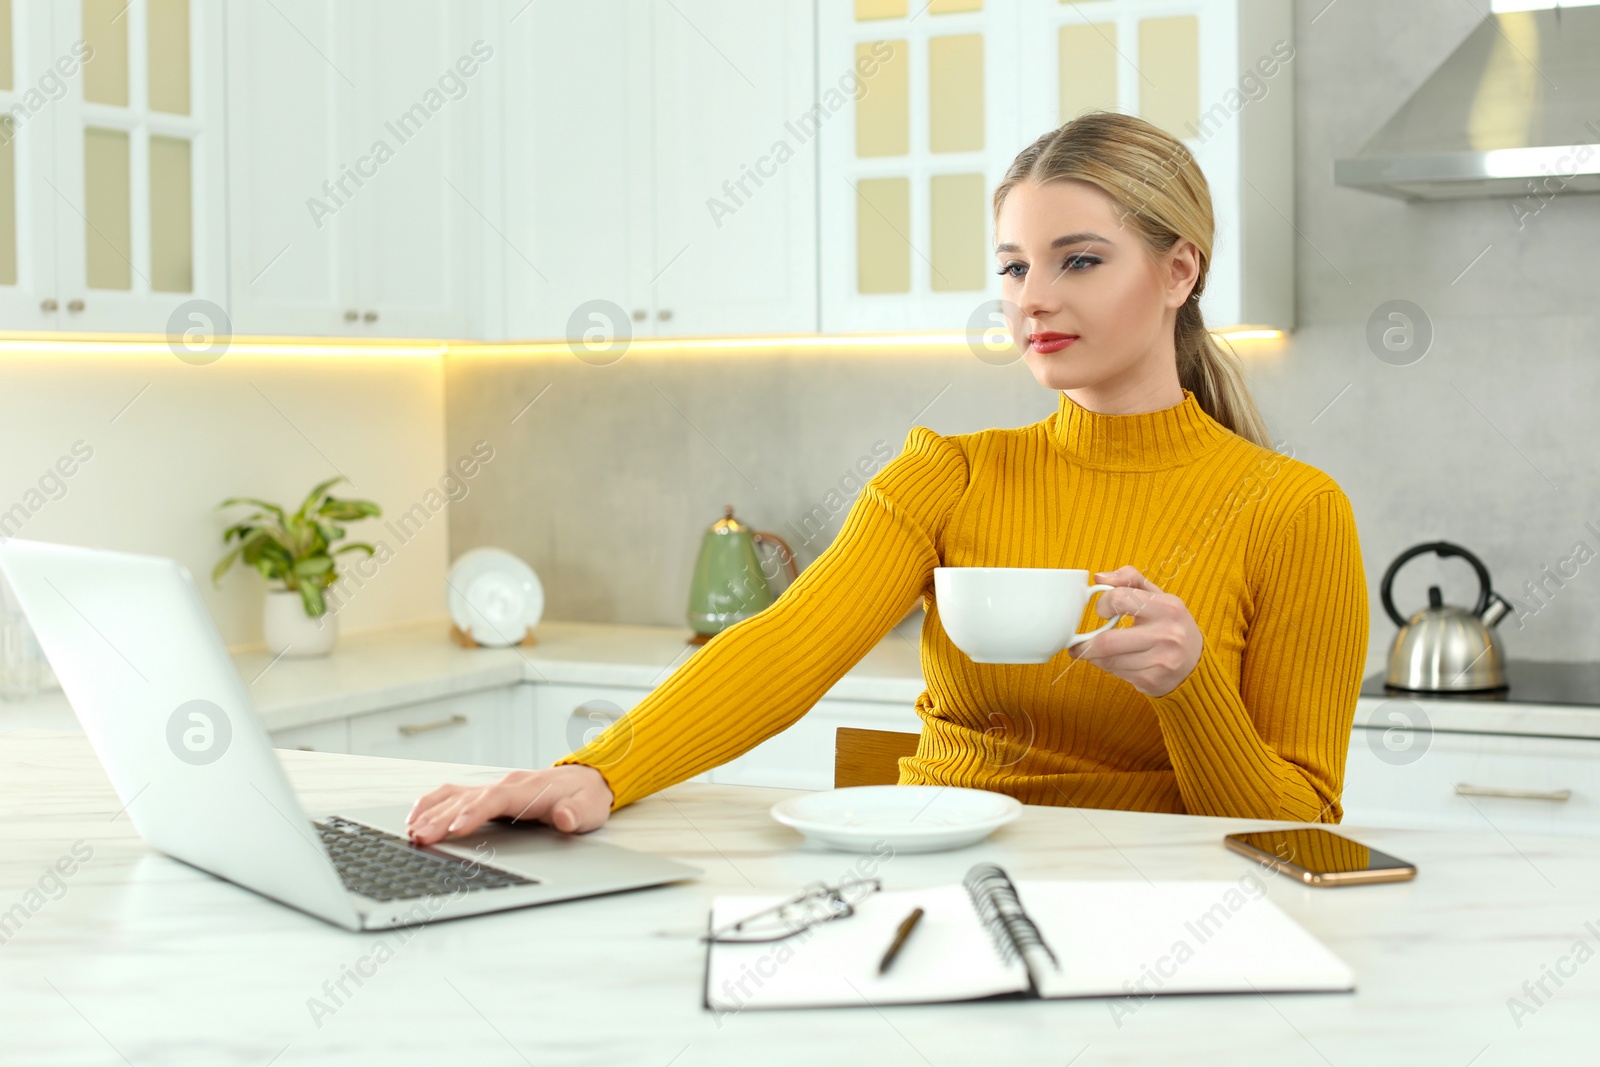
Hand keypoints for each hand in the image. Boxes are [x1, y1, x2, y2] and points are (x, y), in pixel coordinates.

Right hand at [406, 764, 613, 844]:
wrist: (586, 780)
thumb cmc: (584, 798)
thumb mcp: (588, 808)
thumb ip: (575, 814)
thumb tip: (565, 818)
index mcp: (527, 790)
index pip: (495, 799)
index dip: (474, 813)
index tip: (456, 830)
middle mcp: (505, 785)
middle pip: (467, 799)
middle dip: (442, 818)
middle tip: (420, 837)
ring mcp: (494, 787)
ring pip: (455, 795)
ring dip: (431, 811)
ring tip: (411, 831)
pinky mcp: (487, 794)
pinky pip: (453, 794)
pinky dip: (432, 803)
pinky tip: (416, 817)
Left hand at [1067, 565, 1202, 696]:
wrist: (1196, 664)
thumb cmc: (1170, 624)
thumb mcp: (1158, 596)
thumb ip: (1129, 579)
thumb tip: (1100, 577)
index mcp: (1168, 607)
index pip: (1119, 599)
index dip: (1102, 604)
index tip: (1102, 611)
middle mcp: (1168, 634)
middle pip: (1107, 640)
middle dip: (1087, 643)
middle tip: (1079, 643)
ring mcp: (1162, 661)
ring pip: (1108, 660)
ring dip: (1096, 656)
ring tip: (1097, 652)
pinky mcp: (1153, 681)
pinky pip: (1116, 674)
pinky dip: (1109, 668)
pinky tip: (1117, 662)